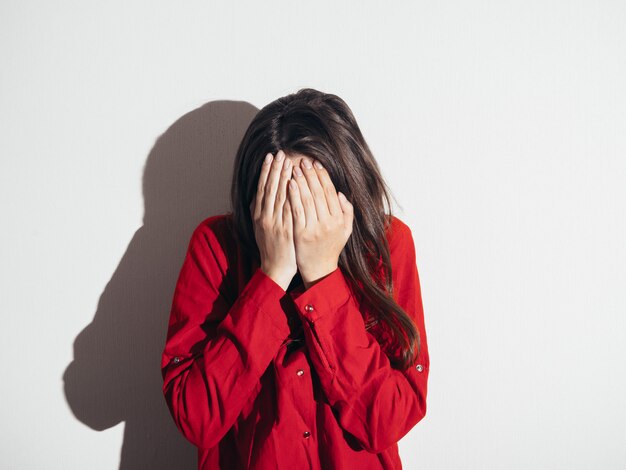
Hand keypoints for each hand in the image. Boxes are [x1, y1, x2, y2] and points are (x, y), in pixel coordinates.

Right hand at [250, 150, 296, 290]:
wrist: (275, 268)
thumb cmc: (271, 247)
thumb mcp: (261, 227)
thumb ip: (260, 211)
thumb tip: (258, 194)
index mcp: (259, 215)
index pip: (262, 188)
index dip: (266, 171)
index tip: (270, 156)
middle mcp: (265, 217)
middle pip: (270, 189)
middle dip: (275, 170)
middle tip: (280, 153)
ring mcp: (275, 224)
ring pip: (279, 197)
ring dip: (283, 179)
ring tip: (288, 163)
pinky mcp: (286, 231)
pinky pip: (289, 211)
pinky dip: (291, 197)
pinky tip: (295, 185)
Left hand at [287, 157, 353, 286]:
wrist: (319, 270)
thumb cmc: (330, 248)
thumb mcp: (345, 231)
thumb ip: (347, 212)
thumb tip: (341, 193)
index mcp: (339, 220)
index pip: (330, 192)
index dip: (323, 176)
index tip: (316, 164)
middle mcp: (328, 223)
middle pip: (318, 192)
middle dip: (311, 174)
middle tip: (304, 160)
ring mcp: (314, 228)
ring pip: (307, 199)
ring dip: (301, 181)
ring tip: (295, 167)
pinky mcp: (301, 233)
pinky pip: (296, 210)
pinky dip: (293, 195)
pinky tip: (289, 183)